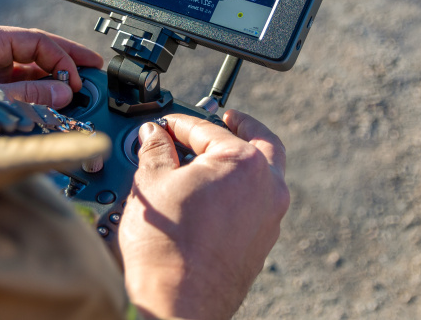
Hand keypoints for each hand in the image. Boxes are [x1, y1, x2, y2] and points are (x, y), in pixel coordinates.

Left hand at [0, 21, 102, 107]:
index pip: (36, 40)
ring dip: (50, 81)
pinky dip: (35, 93)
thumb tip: (64, 91)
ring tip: (74, 93)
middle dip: (62, 65)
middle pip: (34, 52)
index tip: (80, 76)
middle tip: (90, 73)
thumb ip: (31, 92)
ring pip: (27, 69)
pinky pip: (15, 84)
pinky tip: (52, 102)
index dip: (63, 57)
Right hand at [119, 111, 289, 319]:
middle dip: (238, 128)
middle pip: (260, 142)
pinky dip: (240, 188)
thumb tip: (153, 136)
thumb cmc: (166, 248)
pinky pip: (257, 202)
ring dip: (242, 158)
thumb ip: (154, 150)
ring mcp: (270, 218)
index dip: (179, 123)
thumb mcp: (151, 183)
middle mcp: (268, 187)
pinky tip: (212, 193)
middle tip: (221, 120)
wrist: (176, 303)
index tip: (164, 126)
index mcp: (244, 163)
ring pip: (264, 173)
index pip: (208, 129)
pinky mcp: (262, 242)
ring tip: (212, 157)